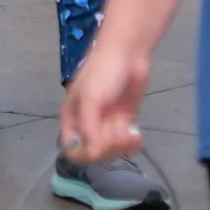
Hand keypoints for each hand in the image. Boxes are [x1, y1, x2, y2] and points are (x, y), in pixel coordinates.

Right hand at [58, 39, 150, 164]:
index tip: (99, 145)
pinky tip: (136, 134)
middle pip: (95, 153)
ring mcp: (106, 124)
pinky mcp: (124, 122)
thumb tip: (92, 155)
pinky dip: (132, 144)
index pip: (72, 149)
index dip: (85, 153)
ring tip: (131, 131)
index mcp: (73, 118)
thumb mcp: (91, 99)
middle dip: (109, 147)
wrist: (127, 54)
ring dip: (122, 145)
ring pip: (112, 150)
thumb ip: (89, 128)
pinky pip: (125, 144)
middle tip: (119, 130)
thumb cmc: (102, 73)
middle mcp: (87, 124)